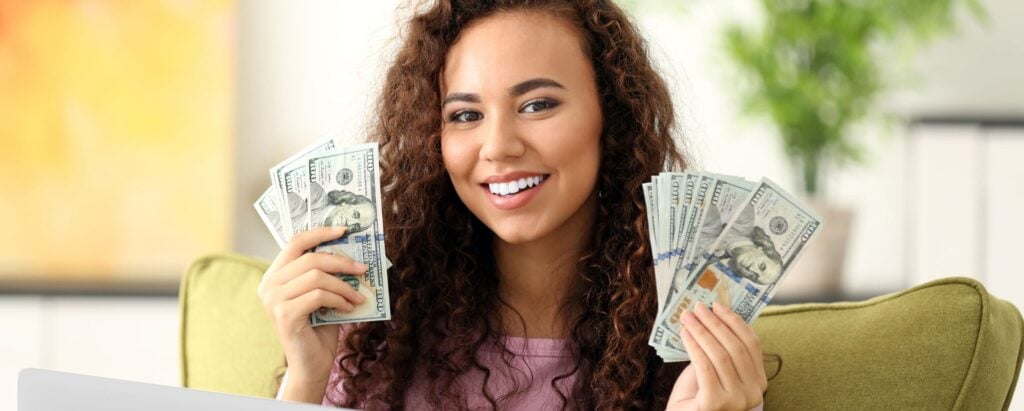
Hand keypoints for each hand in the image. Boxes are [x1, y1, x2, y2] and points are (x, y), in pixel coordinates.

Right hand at [257, 227, 368, 389]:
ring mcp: (273, 300)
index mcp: (275, 275)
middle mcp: (269, 285)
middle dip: (342, 262)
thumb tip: (352, 251)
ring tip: (358, 296)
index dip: (320, 233)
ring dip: (344, 285)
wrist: (312, 364)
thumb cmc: (319, 328)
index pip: (295, 242)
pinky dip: (339, 300)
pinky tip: (349, 308)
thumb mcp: (323, 294)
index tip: (344, 230)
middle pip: (310, 259)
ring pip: (316, 277)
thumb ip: (327, 274)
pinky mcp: (284, 314)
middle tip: (364, 268)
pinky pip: (318, 296)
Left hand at [666, 302, 766, 410]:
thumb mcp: (716, 369)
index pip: (751, 344)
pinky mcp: (716, 403)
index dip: (735, 321)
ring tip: (687, 318)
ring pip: (720, 355)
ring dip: (702, 331)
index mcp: (758, 381)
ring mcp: (737, 399)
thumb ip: (721, 349)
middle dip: (715, 323)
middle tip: (698, 307)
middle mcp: (753, 392)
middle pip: (736, 347)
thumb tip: (712, 314)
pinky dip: (694, 346)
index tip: (718, 305)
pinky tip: (684, 334)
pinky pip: (705, 366)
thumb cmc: (699, 394)